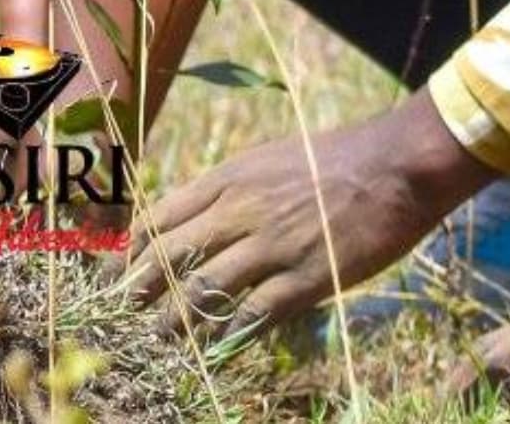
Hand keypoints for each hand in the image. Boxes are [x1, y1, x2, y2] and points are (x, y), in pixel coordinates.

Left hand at [120, 93, 493, 332]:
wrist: (397, 164)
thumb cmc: (338, 157)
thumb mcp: (272, 158)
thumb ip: (233, 189)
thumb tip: (197, 219)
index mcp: (231, 177)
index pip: (160, 217)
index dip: (129, 251)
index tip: (112, 274)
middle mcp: (242, 210)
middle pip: (169, 258)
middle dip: (137, 291)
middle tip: (121, 314)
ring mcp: (272, 246)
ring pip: (202, 292)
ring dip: (174, 323)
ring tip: (158, 341)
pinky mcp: (305, 277)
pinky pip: (253, 316)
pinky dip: (229, 337)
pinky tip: (215, 352)